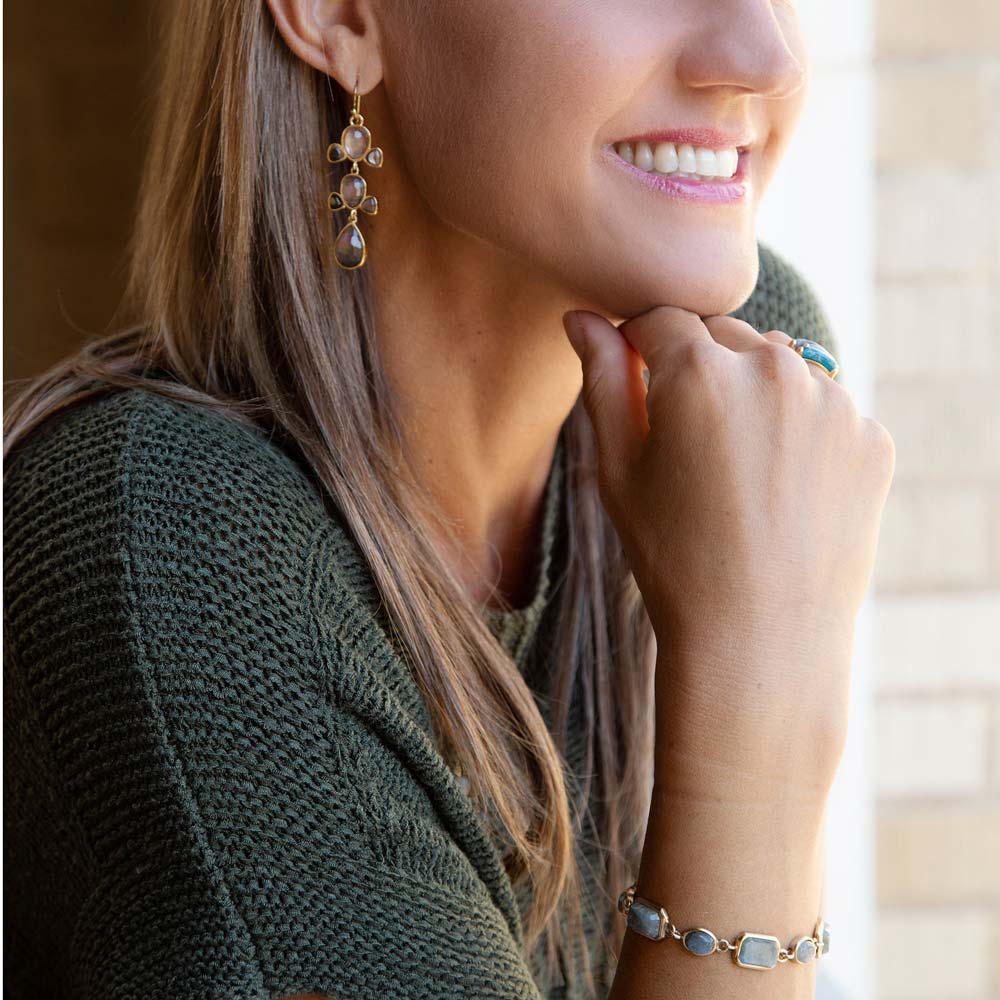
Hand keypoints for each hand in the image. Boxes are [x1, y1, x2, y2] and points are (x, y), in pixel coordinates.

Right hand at [563, 307, 894, 771]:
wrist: (761, 639)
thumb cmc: (673, 557)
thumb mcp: (618, 469)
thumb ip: (602, 380)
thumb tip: (582, 318)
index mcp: (700, 372)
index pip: (661, 317)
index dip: (640, 345)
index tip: (638, 383)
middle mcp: (775, 369)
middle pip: (722, 334)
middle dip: (698, 367)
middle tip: (686, 439)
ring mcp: (833, 402)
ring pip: (778, 364)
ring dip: (752, 390)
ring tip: (735, 466)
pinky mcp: (870, 437)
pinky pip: (823, 405)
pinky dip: (798, 426)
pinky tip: (778, 485)